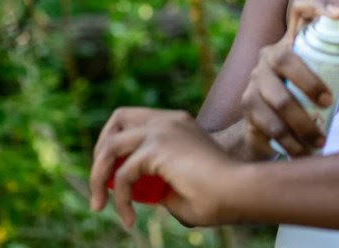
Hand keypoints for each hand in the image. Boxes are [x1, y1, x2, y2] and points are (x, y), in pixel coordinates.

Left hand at [90, 108, 239, 228]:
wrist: (240, 192)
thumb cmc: (219, 198)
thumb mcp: (181, 188)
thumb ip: (159, 184)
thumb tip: (138, 193)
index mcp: (178, 124)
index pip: (136, 121)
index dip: (119, 144)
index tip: (114, 176)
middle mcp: (169, 120)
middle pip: (118, 118)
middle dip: (102, 151)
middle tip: (100, 185)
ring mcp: (163, 130)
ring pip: (110, 146)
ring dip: (98, 176)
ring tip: (99, 206)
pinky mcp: (158, 147)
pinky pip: (123, 175)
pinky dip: (120, 199)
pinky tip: (129, 219)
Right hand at [240, 0, 338, 158]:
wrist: (266, 132)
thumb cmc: (305, 101)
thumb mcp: (327, 87)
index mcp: (292, 43)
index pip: (300, 10)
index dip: (318, 5)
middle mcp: (269, 56)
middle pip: (284, 58)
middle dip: (309, 82)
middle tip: (329, 102)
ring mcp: (255, 80)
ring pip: (277, 98)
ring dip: (302, 123)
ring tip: (320, 141)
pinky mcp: (247, 106)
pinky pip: (267, 123)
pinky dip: (289, 141)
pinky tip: (302, 152)